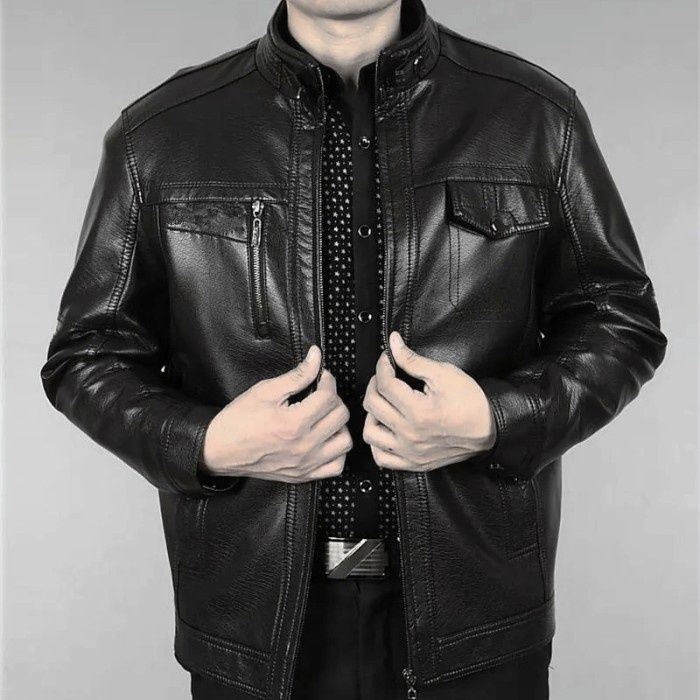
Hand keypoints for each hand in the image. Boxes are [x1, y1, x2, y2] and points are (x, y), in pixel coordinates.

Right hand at [201, 345, 352, 481]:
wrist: (219, 450)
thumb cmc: (238, 421)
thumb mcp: (265, 390)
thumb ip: (296, 375)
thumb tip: (316, 357)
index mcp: (294, 423)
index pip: (329, 396)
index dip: (327, 380)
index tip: (321, 377)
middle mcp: (304, 446)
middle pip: (341, 416)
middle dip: (334, 399)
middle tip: (320, 394)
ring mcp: (306, 463)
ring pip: (345, 442)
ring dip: (339, 426)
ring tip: (324, 417)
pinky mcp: (303, 475)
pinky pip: (336, 466)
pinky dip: (337, 452)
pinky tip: (325, 440)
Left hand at [362, 331, 495, 471]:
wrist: (490, 428)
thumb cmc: (470, 402)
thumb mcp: (443, 373)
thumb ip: (413, 360)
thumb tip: (393, 343)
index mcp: (417, 411)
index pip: (384, 383)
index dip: (383, 364)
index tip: (388, 358)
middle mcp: (409, 434)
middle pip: (372, 405)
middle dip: (375, 384)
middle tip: (386, 376)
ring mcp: (410, 451)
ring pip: (370, 433)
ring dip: (372, 414)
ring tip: (384, 404)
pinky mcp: (413, 463)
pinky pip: (381, 458)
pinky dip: (377, 443)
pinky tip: (385, 429)